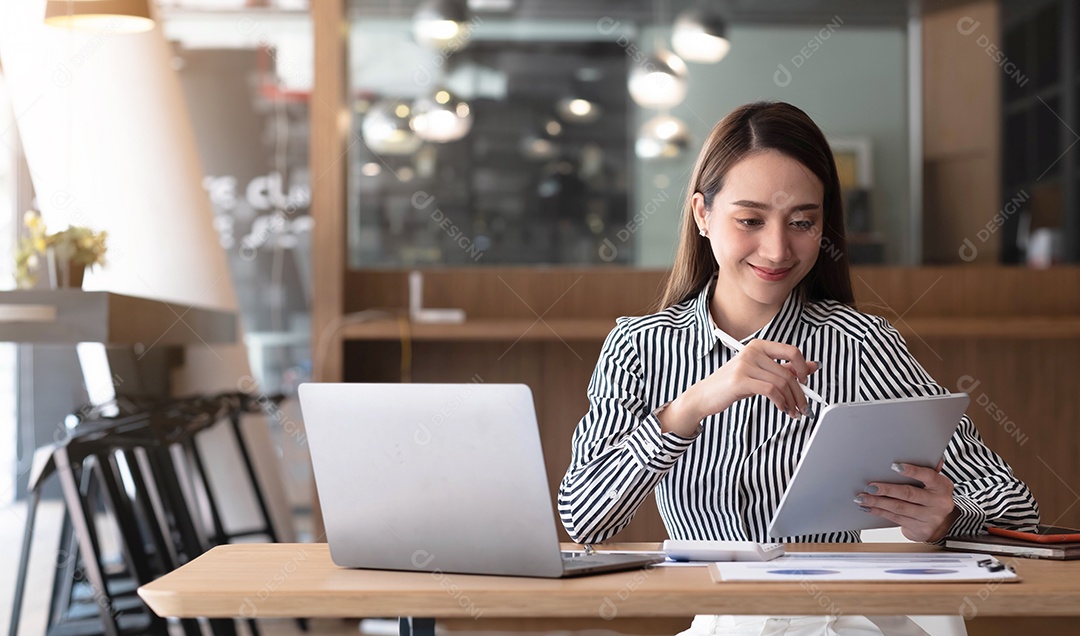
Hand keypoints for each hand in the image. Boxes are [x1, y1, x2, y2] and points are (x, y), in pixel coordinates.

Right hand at [660, 340, 817, 436]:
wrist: (705, 396)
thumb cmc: (732, 385)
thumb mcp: (760, 374)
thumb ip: (785, 368)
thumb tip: (812, 366)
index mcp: (758, 346)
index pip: (791, 351)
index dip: (803, 367)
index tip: (805, 382)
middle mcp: (752, 351)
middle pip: (788, 372)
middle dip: (800, 393)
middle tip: (803, 407)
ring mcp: (745, 364)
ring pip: (782, 383)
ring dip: (792, 401)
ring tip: (792, 411)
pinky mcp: (741, 380)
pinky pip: (771, 391)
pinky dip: (781, 402)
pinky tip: (782, 409)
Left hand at [856, 460, 957, 542]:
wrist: (942, 524)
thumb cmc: (933, 496)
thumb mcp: (935, 483)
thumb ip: (928, 469)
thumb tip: (925, 453)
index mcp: (942, 486)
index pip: (928, 476)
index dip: (912, 471)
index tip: (894, 466)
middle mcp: (938, 503)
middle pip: (909, 494)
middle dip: (887, 490)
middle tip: (870, 487)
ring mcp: (930, 518)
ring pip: (899, 508)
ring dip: (878, 502)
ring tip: (862, 498)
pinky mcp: (920, 529)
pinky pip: (896, 518)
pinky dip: (880, 512)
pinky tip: (868, 508)